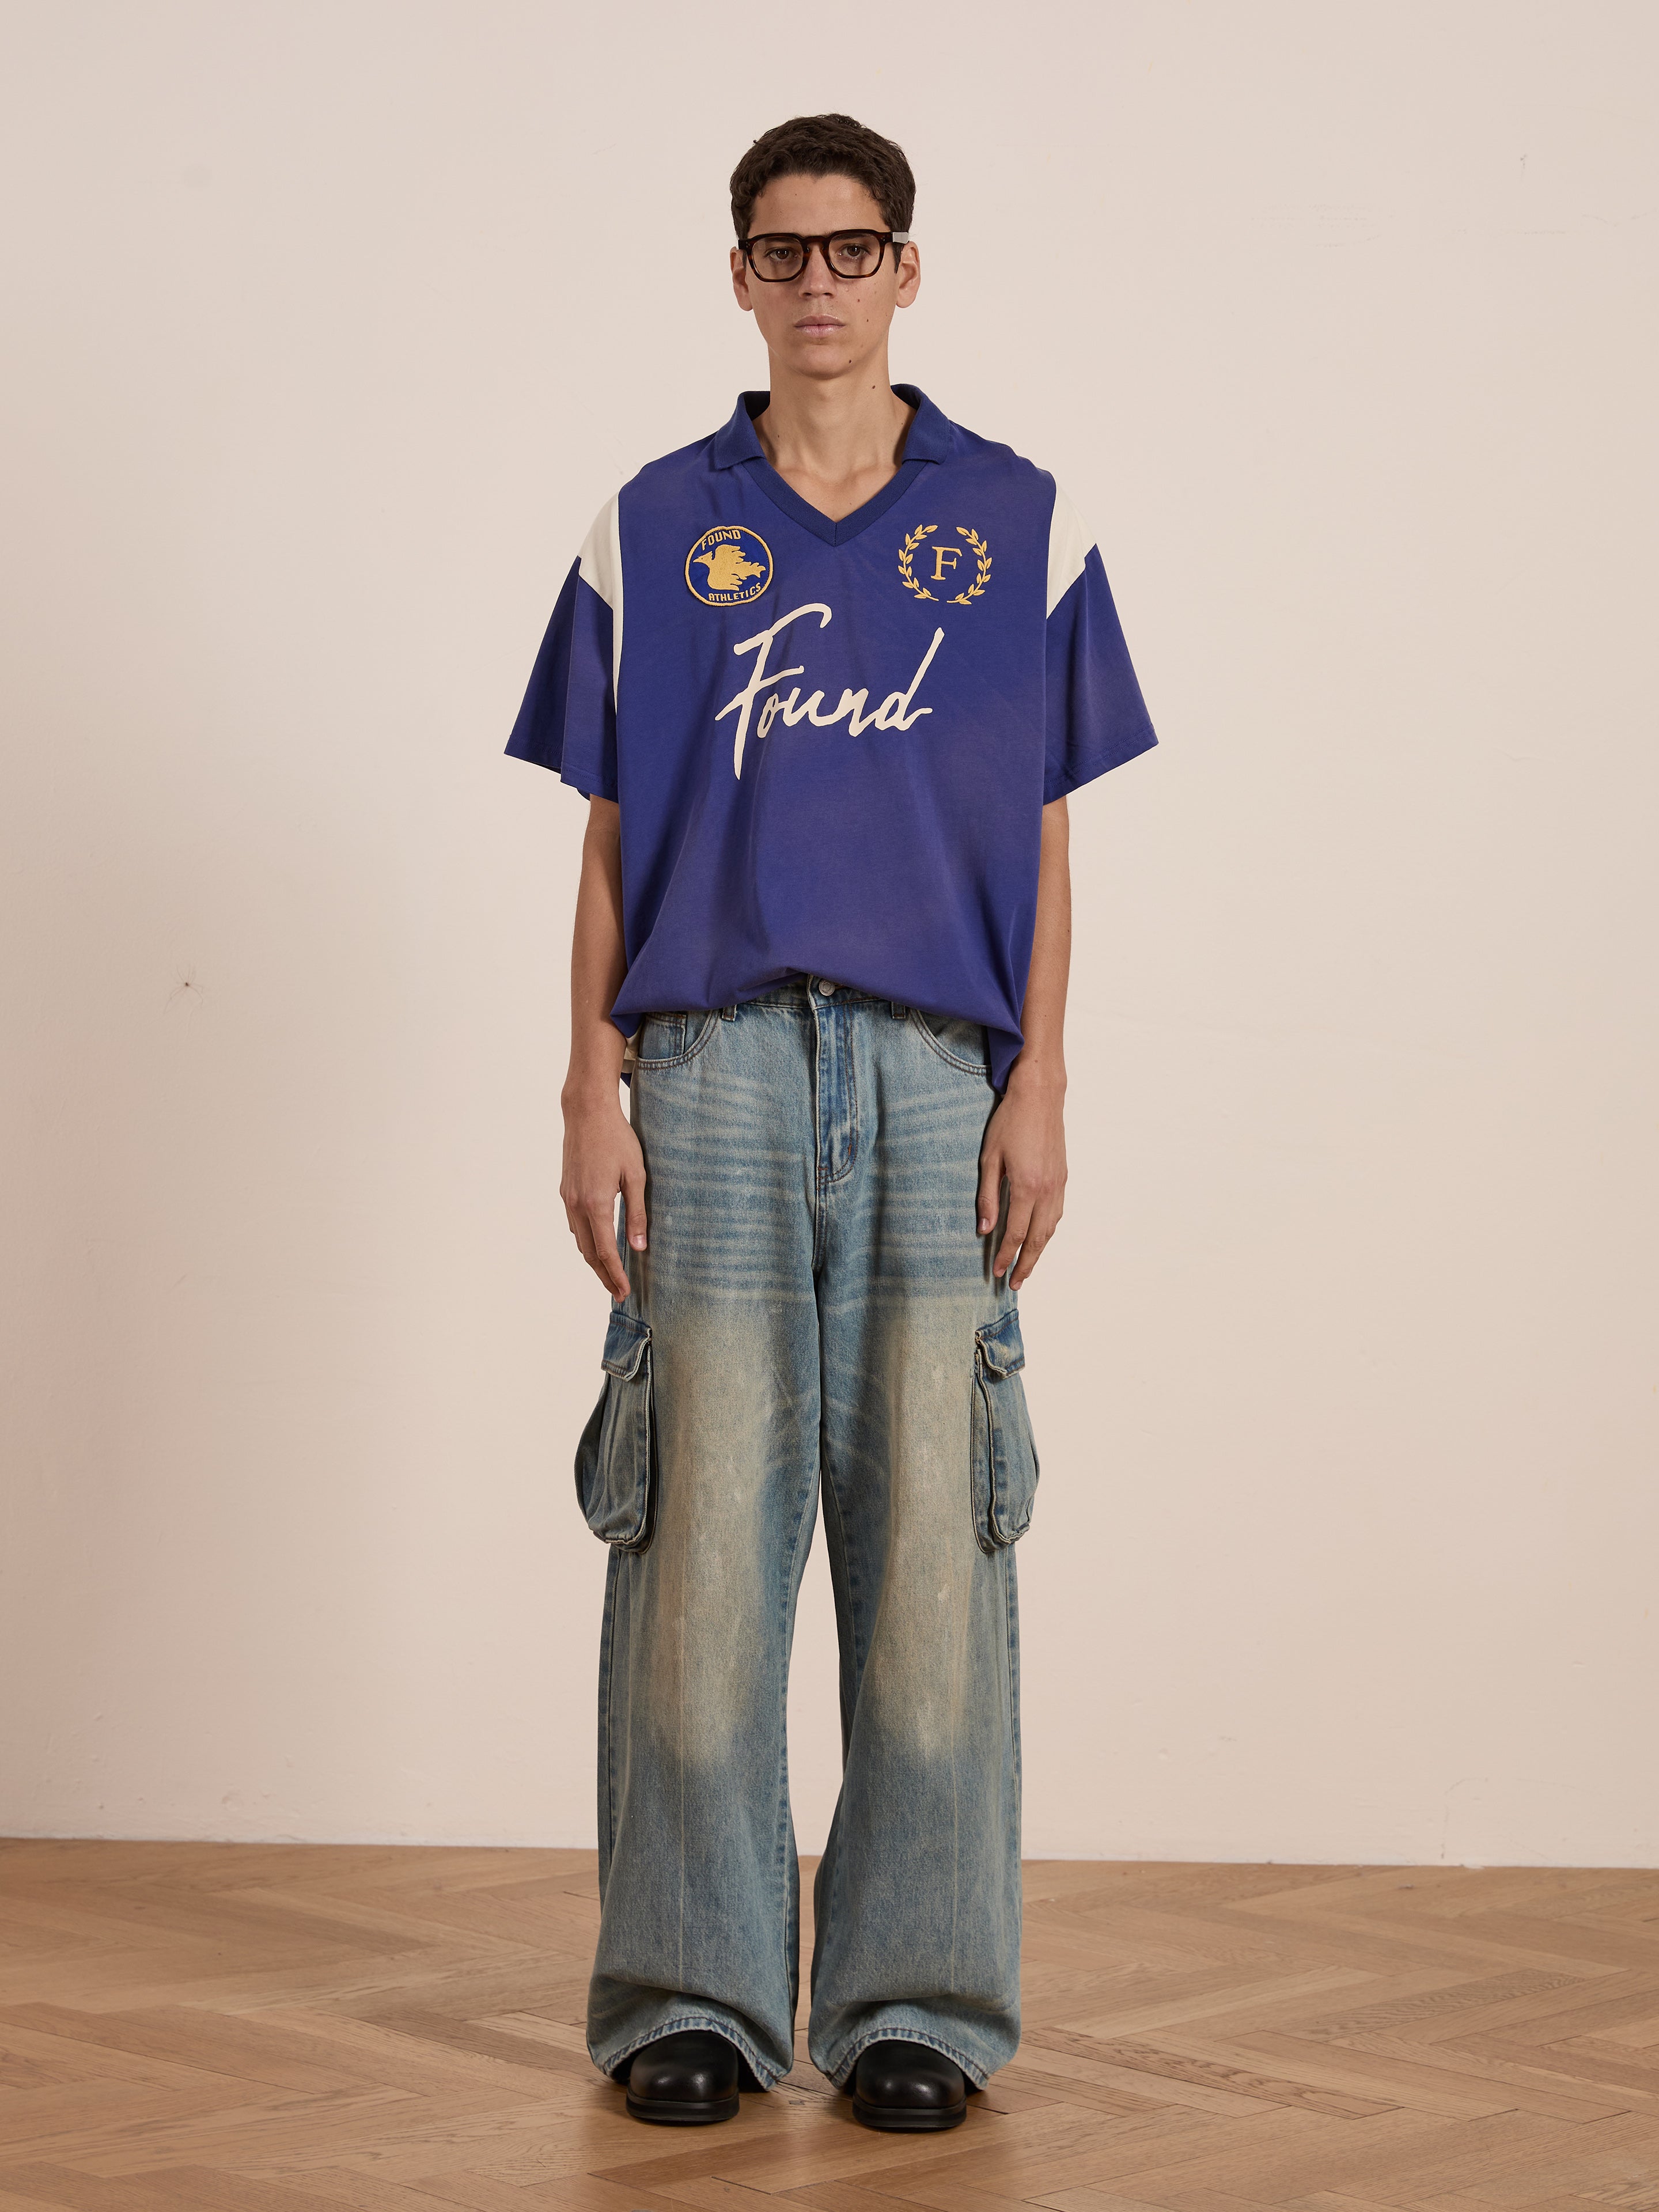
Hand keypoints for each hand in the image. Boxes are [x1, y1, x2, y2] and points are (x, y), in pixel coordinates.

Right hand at [560, 1087, 646, 1299]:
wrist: (587, 1113)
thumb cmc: (617, 1140)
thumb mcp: (636, 1176)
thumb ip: (638, 1214)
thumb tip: (639, 1248)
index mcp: (596, 1204)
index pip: (605, 1251)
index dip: (615, 1275)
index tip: (625, 1292)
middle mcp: (577, 1205)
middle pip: (588, 1252)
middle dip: (603, 1275)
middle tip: (619, 1292)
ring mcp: (568, 1198)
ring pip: (579, 1240)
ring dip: (593, 1260)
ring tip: (610, 1274)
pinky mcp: (566, 1191)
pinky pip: (574, 1225)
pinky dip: (586, 1241)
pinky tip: (597, 1244)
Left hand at [976, 1068, 1065, 1287]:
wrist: (1040, 1096)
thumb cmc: (1010, 1122)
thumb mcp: (989, 1159)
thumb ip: (988, 1197)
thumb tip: (984, 1228)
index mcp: (1026, 1186)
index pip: (1015, 1232)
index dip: (1005, 1255)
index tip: (997, 1272)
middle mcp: (1047, 1190)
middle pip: (1037, 1238)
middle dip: (1026, 1264)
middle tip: (1015, 1284)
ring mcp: (1058, 1184)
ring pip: (1051, 1228)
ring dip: (1039, 1251)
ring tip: (1027, 1267)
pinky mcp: (1063, 1177)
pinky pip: (1058, 1213)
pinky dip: (1048, 1231)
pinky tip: (1040, 1237)